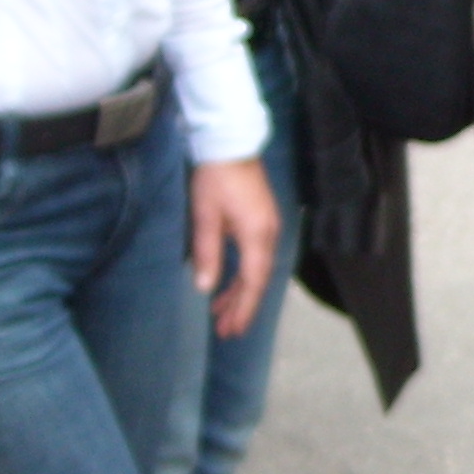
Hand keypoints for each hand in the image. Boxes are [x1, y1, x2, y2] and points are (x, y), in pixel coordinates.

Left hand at [188, 155, 281, 339]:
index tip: (233, 330)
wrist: (231, 142)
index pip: (253, 282)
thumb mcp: (205, 216)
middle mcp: (269, 235)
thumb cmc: (215, 177)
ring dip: (240, 293)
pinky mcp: (262, 221)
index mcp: (257, 236)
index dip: (243, 308)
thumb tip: (205, 289)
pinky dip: (242, 275)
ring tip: (221, 314)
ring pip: (256, 270)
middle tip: (226, 331)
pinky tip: (227, 283)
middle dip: (241, 307)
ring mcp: (268, 227)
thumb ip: (207, 253)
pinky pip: (255, 257)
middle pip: (258, 281)